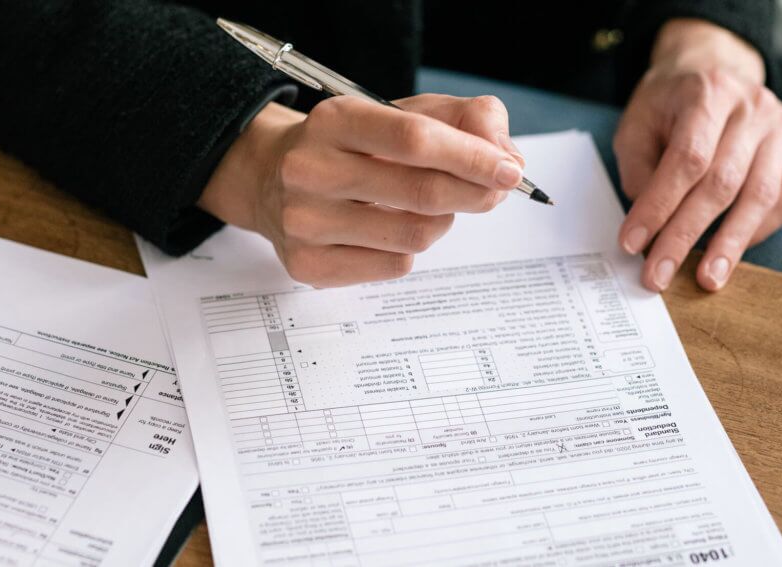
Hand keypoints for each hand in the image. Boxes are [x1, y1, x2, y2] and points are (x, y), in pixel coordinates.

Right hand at [198, 94, 526, 286]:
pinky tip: (393, 231)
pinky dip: (410, 251)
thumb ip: (462, 119)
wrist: (271, 180)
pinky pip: (393, 267)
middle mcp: (310, 170)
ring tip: (431, 209)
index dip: (472, 157)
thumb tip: (505, 155)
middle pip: (421, 193)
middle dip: (474, 194)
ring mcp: (304, 222)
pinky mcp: (307, 265)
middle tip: (495, 193)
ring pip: (413, 236)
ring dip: (442, 223)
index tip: (510, 170)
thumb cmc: (351, 148)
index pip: (416, 140)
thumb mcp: (400, 114)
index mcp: (335, 120)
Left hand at [613, 19, 781, 291]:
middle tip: (658, 275)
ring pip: (760, 196)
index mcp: (707, 93)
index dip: (658, 206)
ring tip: (706, 279)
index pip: (686, 159)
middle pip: (721, 183)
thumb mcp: (637, 125)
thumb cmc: (668, 105)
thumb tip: (648, 225)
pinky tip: (730, 252)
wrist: (712, 69)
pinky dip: (758, 231)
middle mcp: (752, 107)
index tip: (632, 244)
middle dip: (685, 236)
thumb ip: (638, 169)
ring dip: (729, 245)